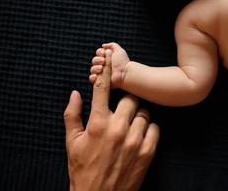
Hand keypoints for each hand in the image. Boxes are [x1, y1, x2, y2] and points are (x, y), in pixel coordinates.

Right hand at [64, 51, 158, 190]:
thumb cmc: (83, 169)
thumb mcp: (72, 142)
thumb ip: (72, 115)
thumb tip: (75, 93)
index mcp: (97, 123)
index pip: (103, 88)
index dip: (108, 70)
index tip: (111, 58)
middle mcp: (118, 128)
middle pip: (131, 98)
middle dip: (127, 100)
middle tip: (123, 110)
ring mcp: (135, 140)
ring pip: (145, 113)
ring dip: (138, 115)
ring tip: (130, 126)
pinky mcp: (148, 152)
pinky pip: (155, 128)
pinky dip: (149, 129)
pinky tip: (140, 135)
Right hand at [90, 43, 129, 87]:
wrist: (124, 74)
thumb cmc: (123, 63)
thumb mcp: (119, 51)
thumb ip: (112, 45)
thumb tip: (103, 45)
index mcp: (107, 58)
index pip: (98, 53)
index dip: (99, 52)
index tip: (103, 53)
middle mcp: (104, 65)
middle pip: (94, 60)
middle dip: (97, 60)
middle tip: (103, 61)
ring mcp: (102, 73)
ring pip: (93, 69)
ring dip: (95, 68)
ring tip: (101, 68)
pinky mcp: (101, 81)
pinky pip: (92, 79)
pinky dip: (93, 77)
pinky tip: (96, 75)